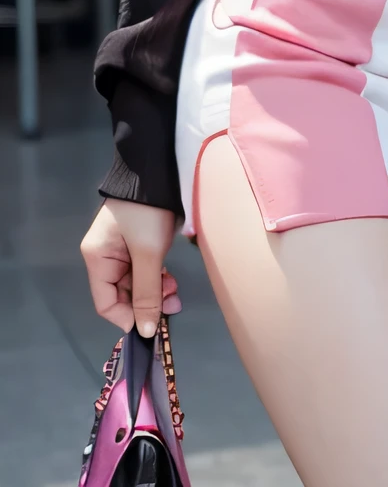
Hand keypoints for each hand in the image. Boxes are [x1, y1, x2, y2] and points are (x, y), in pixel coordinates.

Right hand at [81, 199, 180, 336]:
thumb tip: (144, 332)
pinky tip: (171, 280)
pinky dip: (157, 278)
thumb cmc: (148, 212)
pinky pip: (144, 271)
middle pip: (123, 294)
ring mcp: (122, 250)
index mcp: (97, 258)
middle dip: (147, 303)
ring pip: (136, 284)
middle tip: (173, 304)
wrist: (159, 171)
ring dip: (156, 292)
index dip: (128, 317)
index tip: (152, 326)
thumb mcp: (148, 254)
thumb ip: (146, 293)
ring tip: (175, 291)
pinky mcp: (138, 244)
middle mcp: (105, 256)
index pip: (106, 303)